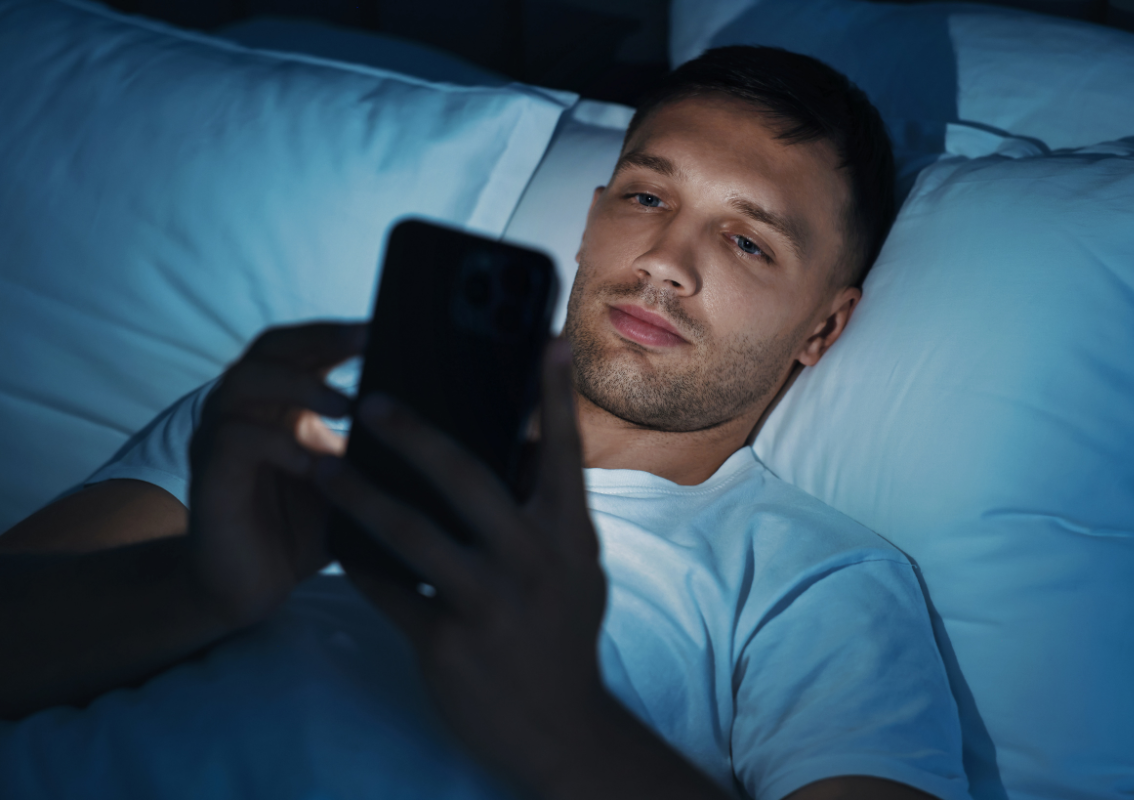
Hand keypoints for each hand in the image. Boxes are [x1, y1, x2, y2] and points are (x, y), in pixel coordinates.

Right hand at [188, 321, 365, 627]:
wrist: (248, 589)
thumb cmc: (302, 530)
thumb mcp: (351, 481)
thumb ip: (378, 449)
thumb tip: (441, 425)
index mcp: (281, 402)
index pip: (303, 346)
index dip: (339, 332)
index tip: (387, 325)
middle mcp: (246, 408)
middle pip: (272, 347)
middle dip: (320, 339)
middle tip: (367, 342)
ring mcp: (220, 438)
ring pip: (245, 382)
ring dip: (299, 386)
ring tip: (346, 405)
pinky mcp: (209, 475)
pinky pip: (234, 440)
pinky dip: (275, 443)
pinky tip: (310, 462)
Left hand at [315, 339, 609, 792]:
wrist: (560, 732)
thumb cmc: (565, 637)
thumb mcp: (578, 570)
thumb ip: (553, 512)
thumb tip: (528, 446)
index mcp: (569, 534)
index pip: (564, 450)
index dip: (554, 392)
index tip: (546, 336)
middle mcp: (533, 559)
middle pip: (467, 476)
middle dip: (414, 432)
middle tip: (371, 399)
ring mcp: (490, 602)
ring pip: (411, 531)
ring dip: (360, 493)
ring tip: (321, 464)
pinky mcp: (449, 643)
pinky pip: (388, 590)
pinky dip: (359, 562)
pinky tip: (335, 541)